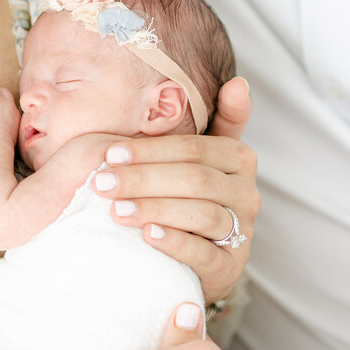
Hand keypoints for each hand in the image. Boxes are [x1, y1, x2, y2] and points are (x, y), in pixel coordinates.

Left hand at [93, 77, 257, 302]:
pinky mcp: (231, 267)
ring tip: (116, 210)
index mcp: (239, 158)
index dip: (151, 150)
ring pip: (202, 214)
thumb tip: (238, 82)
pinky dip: (175, 243)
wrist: (192, 254)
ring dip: (155, 209)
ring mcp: (242, 231)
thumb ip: (215, 118)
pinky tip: (146, 235)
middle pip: (195, 180)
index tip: (110, 153)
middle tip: (102, 182)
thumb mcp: (196, 154)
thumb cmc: (186, 193)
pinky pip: (205, 254)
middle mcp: (247, 193)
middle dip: (144, 179)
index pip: (194, 149)